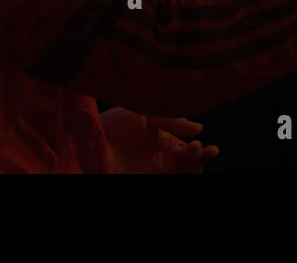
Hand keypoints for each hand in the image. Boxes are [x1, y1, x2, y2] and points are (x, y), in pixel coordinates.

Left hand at [100, 108, 218, 172]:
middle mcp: (160, 160)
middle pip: (188, 166)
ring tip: (195, 154)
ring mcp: (151, 173)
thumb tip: (199, 128)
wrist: (87, 138)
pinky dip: (180, 177)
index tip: (209, 148)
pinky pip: (166, 181)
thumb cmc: (113, 123)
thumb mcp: (147, 116)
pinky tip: (185, 171)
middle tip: (204, 151)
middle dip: (199, 160)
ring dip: (193, 168)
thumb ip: (172, 121)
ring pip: (181, 175)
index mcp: (163, 143)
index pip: (188, 151)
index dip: (201, 152)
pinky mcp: (143, 181)